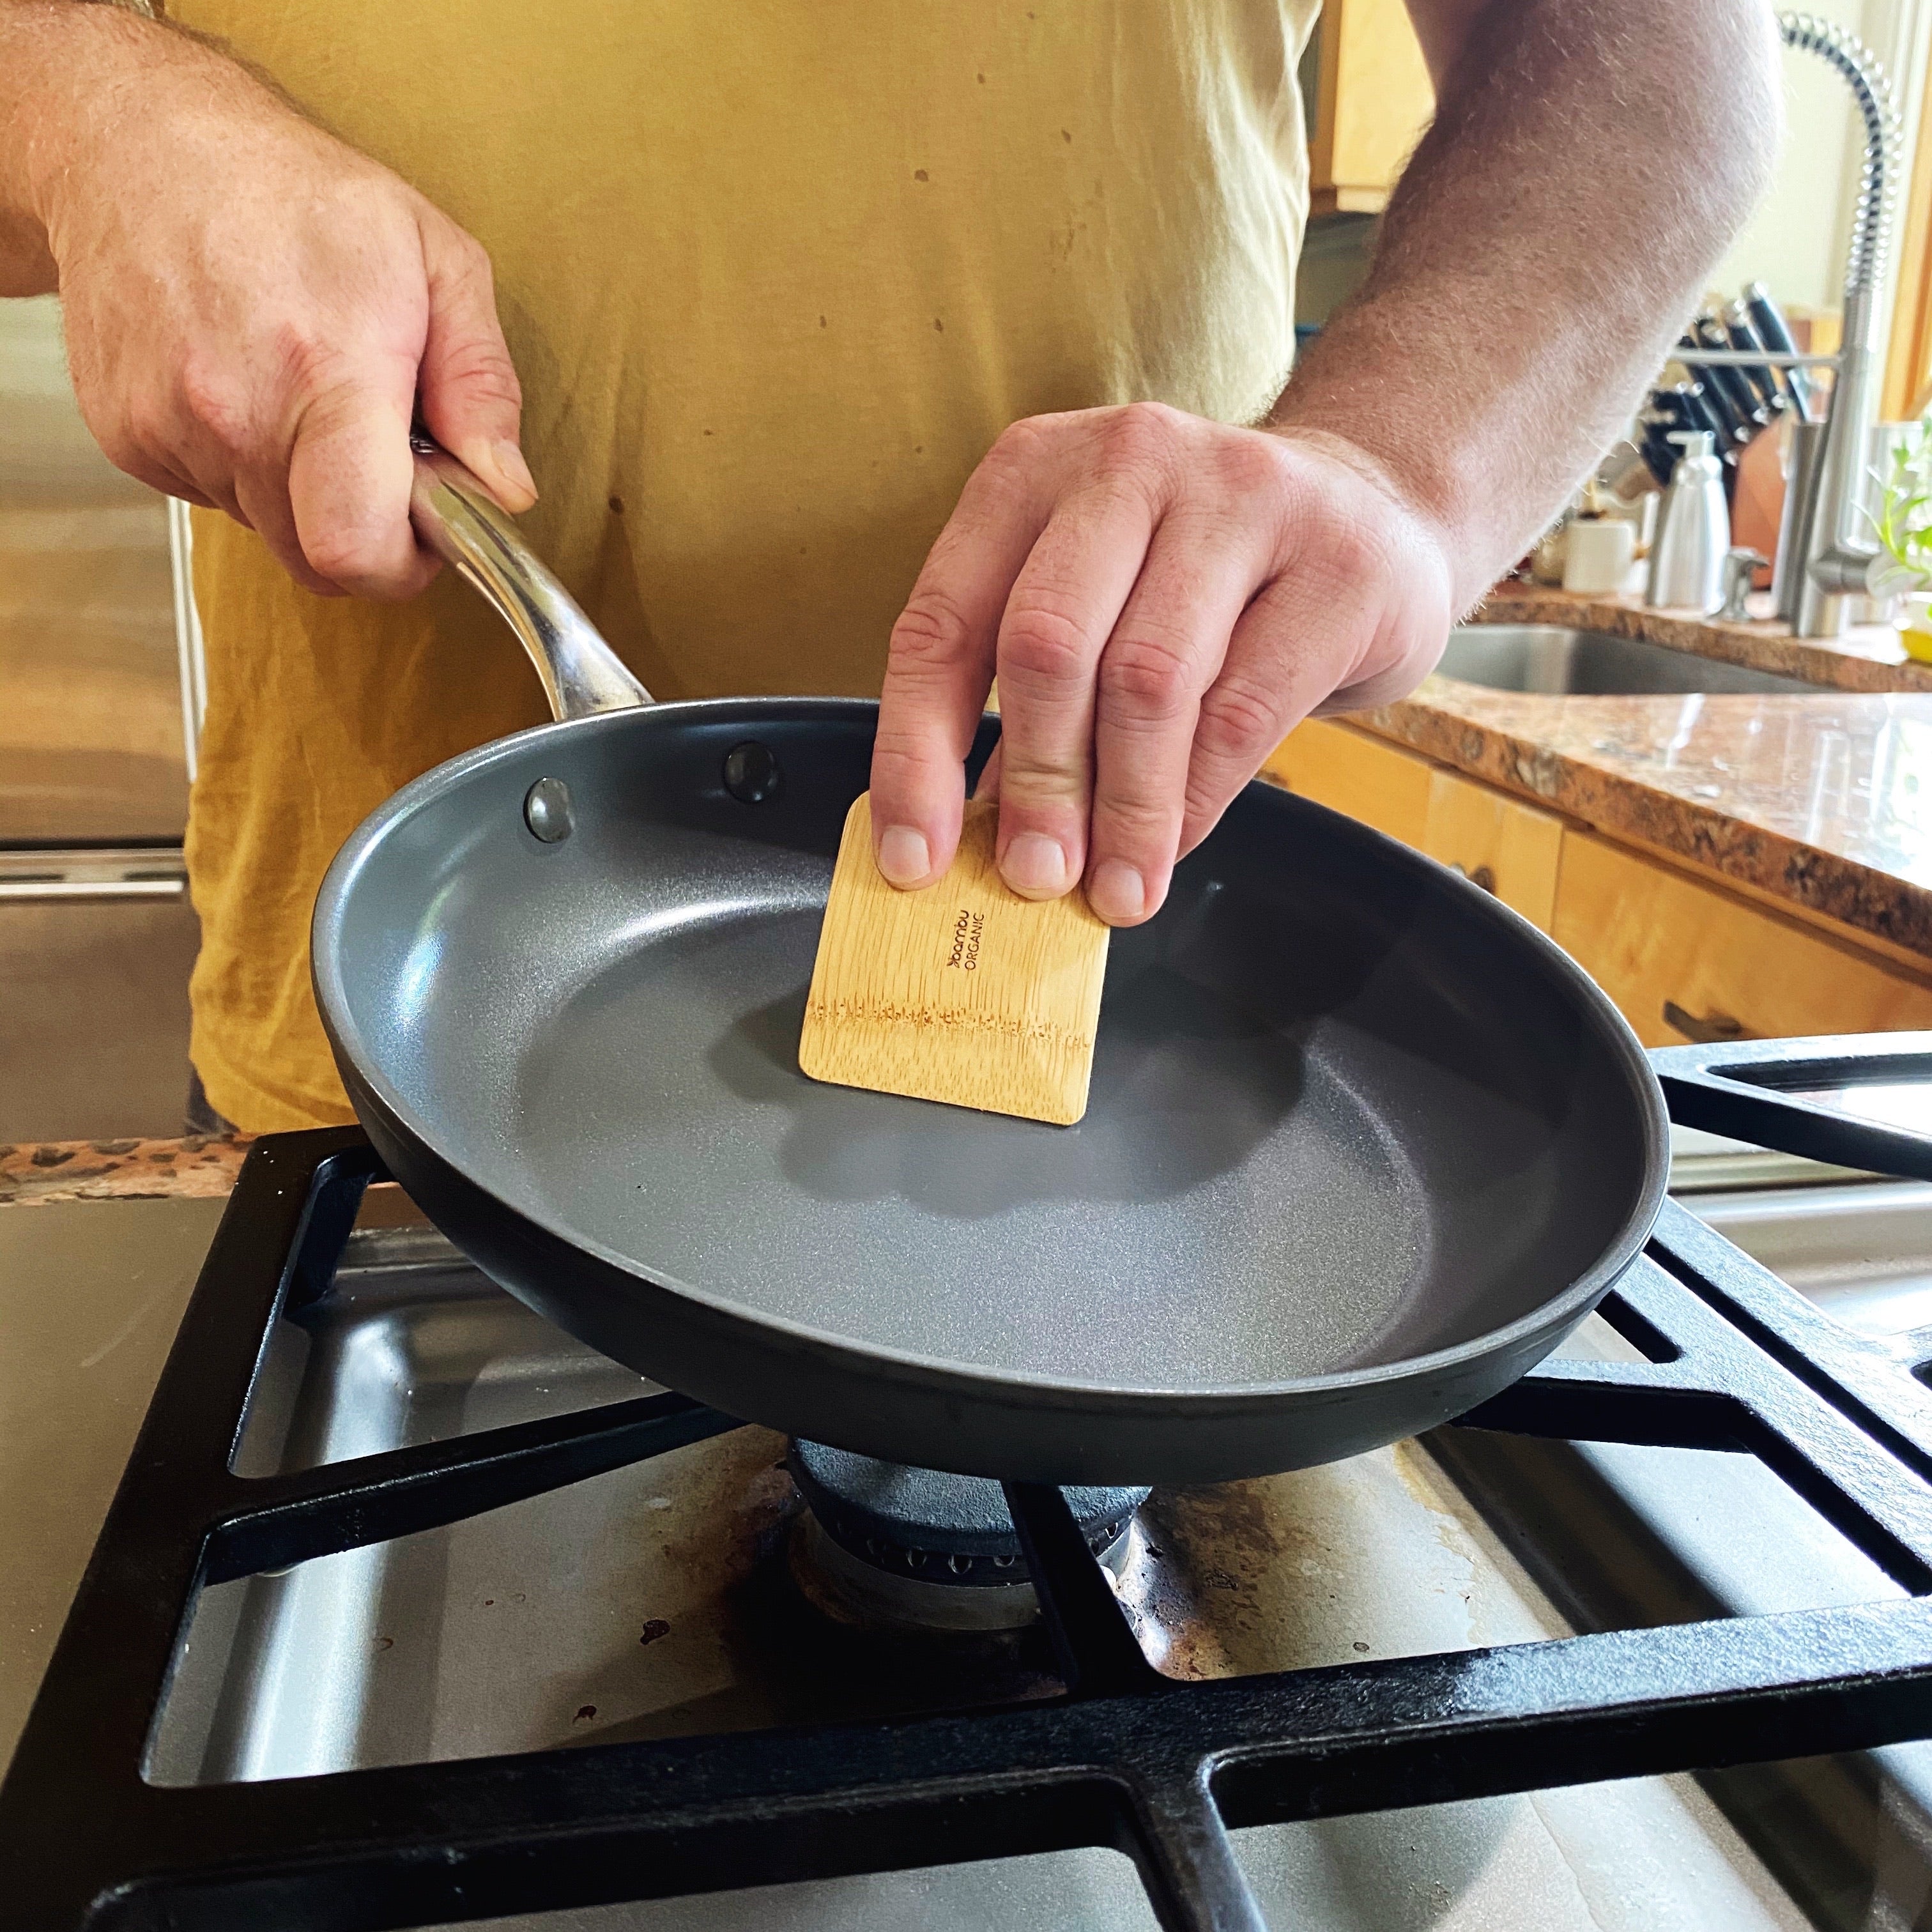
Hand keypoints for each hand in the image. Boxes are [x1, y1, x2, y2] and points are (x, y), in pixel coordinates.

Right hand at [40, 35, 530, 596]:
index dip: (405, 564)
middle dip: (365, 530)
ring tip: (305, 393)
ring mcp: (169, 427)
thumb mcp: (438, 260)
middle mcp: (235, 411)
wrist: (140, 143)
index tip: (427, 527)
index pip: (358, 549)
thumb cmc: (297, 192)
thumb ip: (483, 385)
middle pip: (317, 558)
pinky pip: (211, 495)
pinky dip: (243, 463)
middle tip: (378, 453)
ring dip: (303, 491)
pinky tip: (247, 385)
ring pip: (267, 529)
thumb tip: (504, 486)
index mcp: (325, 373)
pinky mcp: (126, 436)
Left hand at [869, 403, 1454, 924]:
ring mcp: (1242, 498)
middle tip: (1033, 879)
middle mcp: (1129, 461)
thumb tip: (970, 836)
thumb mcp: (1092, 596)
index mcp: (1033, 469)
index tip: (913, 859)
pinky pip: (1243, 710)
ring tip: (1114, 889)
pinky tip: (1174, 846)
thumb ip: (1025, 693)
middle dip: (1033, 783)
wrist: (1373, 504)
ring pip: (1148, 682)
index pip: (942, 622)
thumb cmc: (1198, 576)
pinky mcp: (1335, 563)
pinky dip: (1197, 798)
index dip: (916, 752)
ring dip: (1123, 810)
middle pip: (1046, 645)